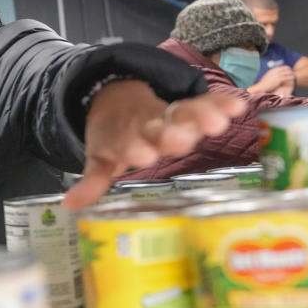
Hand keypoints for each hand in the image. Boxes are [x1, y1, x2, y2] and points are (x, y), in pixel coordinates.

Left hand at [62, 80, 244, 209]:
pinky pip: (205, 103)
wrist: (118, 102)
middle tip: (180, 140)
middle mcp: (150, 126)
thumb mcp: (101, 158)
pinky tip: (238, 105)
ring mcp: (170, 115)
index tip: (142, 155)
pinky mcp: (188, 108)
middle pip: (161, 129)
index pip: (131, 144)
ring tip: (218, 121)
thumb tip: (69, 205)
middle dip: (171, 134)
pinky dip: (220, 103)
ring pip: (185, 114)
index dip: (136, 149)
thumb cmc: (115, 139)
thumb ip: (92, 181)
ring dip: (200, 117)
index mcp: (127, 139)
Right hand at [259, 66, 294, 93]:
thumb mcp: (267, 76)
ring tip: (294, 76)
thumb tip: (273, 74)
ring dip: (291, 74)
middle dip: (290, 70)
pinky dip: (290, 78)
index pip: (282, 67)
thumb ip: (271, 74)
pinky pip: (287, 77)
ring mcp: (278, 75)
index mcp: (273, 70)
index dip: (286, 68)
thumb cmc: (263, 83)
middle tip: (293, 73)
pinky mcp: (279, 79)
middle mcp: (276, 71)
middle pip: (285, 69)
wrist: (261, 86)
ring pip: (287, 73)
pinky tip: (293, 79)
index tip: (289, 70)